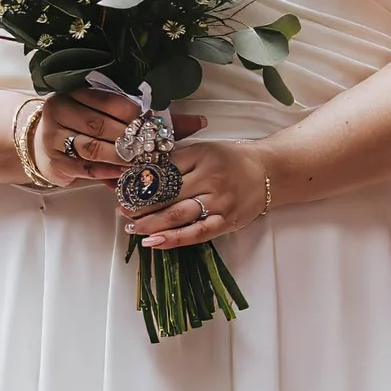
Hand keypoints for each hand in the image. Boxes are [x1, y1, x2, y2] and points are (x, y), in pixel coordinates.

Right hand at [34, 94, 207, 189]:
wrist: (46, 145)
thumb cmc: (87, 126)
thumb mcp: (112, 115)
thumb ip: (152, 118)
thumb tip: (200, 122)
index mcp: (75, 92)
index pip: (107, 99)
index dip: (131, 113)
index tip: (150, 124)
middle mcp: (60, 110)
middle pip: (99, 125)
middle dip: (128, 138)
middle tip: (149, 148)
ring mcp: (53, 136)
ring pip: (90, 147)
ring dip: (118, 157)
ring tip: (138, 162)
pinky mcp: (54, 161)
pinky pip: (83, 167)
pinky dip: (105, 172)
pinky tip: (122, 175)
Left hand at [122, 135, 272, 250]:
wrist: (268, 172)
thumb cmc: (232, 159)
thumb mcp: (204, 149)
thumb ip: (177, 159)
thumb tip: (143, 172)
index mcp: (202, 155)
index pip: (163, 171)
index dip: (141, 182)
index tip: (123, 189)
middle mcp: (211, 178)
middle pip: (166, 195)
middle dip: (139, 205)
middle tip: (122, 210)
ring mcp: (219, 202)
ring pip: (177, 216)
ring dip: (149, 223)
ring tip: (131, 227)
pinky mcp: (226, 222)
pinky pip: (195, 234)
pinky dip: (172, 239)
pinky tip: (153, 242)